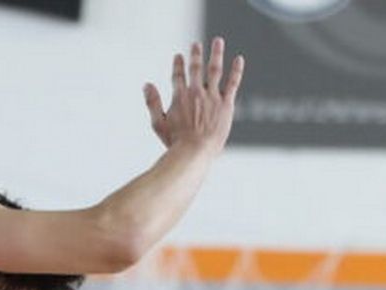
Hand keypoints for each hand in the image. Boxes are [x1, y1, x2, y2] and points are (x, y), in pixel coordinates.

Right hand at [145, 38, 244, 153]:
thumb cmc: (176, 142)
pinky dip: (236, 70)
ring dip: (216, 53)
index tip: (178, 56)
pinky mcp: (225, 104)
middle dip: (195, 55)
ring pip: (214, 69)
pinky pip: (232, 83)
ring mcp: (212, 97)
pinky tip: (239, 59)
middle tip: (196, 45)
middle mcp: (195, 92)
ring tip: (218, 41)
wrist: (195, 151)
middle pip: (195, 68)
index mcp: (179, 96)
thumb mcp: (158, 123)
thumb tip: (146, 84)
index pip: (178, 75)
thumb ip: (152, 102)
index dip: (178, 65)